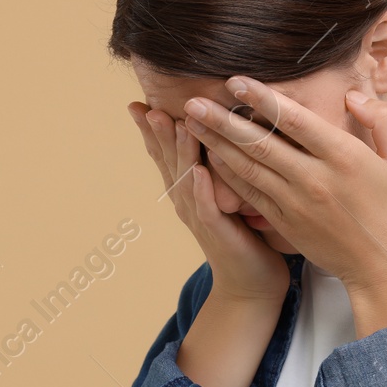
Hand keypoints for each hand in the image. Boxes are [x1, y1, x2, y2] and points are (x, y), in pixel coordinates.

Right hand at [129, 100, 289, 304]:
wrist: (250, 283)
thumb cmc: (243, 234)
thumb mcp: (225, 191)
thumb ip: (216, 165)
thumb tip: (219, 129)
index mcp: (186, 189)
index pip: (164, 154)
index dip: (150, 130)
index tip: (137, 103)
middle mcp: (185, 201)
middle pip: (168, 161)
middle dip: (158, 134)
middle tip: (148, 108)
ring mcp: (199, 216)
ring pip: (185, 179)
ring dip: (180, 152)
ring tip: (175, 124)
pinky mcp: (218, 232)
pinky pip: (206, 208)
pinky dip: (201, 190)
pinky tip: (198, 172)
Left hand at [179, 78, 386, 323]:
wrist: (385, 271)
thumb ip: (382, 123)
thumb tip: (352, 94)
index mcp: (346, 158)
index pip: (295, 121)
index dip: (262, 99)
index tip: (235, 81)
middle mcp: (314, 179)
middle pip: (260, 143)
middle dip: (222, 120)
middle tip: (192, 100)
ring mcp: (296, 203)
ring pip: (248, 167)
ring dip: (216, 143)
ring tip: (190, 122)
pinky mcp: (285, 222)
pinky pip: (250, 193)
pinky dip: (228, 174)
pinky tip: (209, 157)